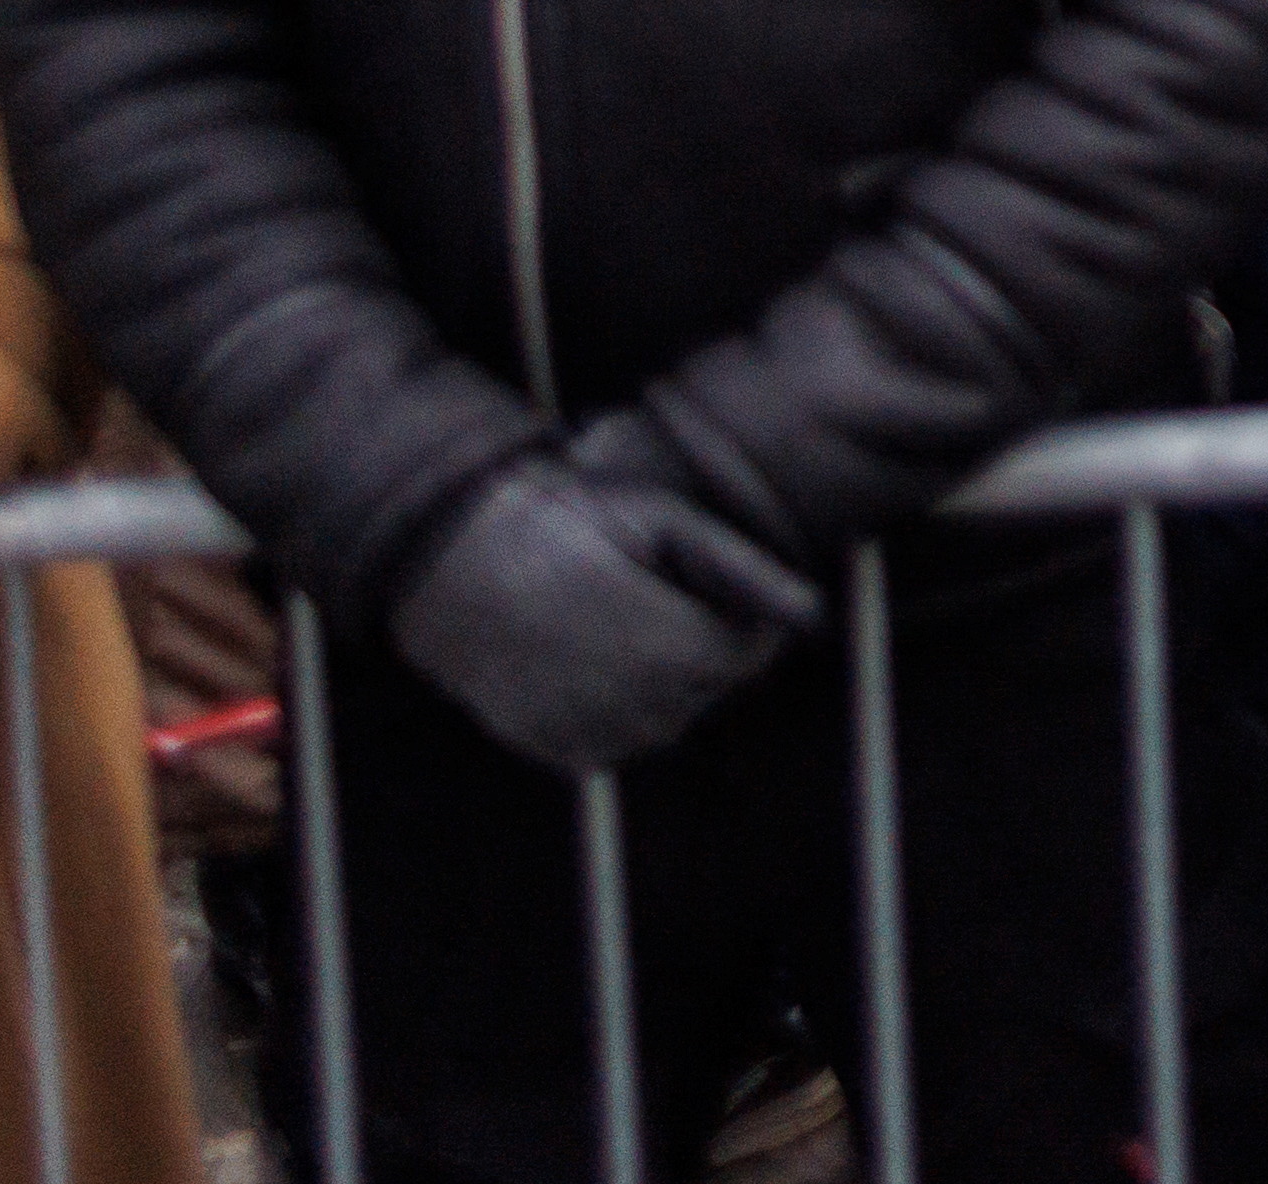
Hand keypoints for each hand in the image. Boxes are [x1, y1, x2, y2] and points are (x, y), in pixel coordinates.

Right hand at [391, 455, 818, 777]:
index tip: (737, 594)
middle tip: (679, 599)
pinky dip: (625, 713)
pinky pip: (613, 745)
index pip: (746, 657)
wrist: (451, 555)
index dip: (754, 625)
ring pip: (665, 725)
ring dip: (672, 685)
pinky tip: (605, 664)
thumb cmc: (564, 522)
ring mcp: (579, 729)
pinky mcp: (543, 744)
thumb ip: (743, 569)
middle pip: (708, 690)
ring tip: (640, 626)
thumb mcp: (660, 522)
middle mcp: (622, 702)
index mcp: (660, 644)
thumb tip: (815, 612)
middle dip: (713, 650)